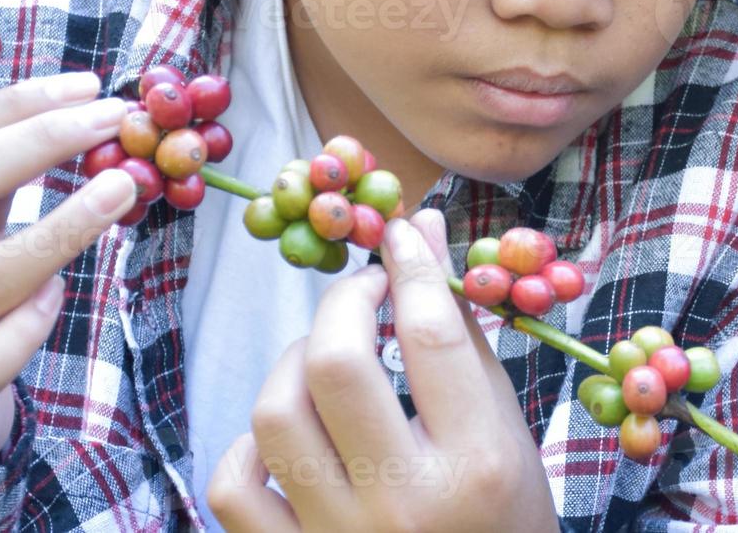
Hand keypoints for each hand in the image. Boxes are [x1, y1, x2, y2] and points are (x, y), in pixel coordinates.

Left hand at [207, 210, 556, 532]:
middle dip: (344, 301)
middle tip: (364, 289)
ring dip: (294, 362)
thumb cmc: (501, 515)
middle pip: (337, 364)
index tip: (400, 233)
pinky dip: (248, 449)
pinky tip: (286, 436)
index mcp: (475, 465)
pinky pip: (233, 488)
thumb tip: (424, 233)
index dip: (409, 266)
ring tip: (325, 357)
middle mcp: (404, 503)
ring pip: (275, 415)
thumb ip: (462, 332)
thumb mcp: (504, 428)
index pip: (430, 336)